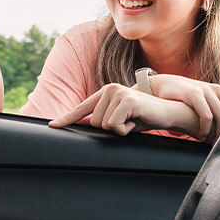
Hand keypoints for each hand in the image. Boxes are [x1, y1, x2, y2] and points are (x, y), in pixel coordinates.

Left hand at [48, 83, 197, 136]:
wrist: (167, 113)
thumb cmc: (143, 117)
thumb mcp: (120, 118)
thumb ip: (103, 119)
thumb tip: (87, 126)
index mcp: (105, 93)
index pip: (81, 108)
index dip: (66, 118)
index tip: (52, 126)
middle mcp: (109, 89)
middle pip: (94, 123)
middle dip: (110, 129)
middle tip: (127, 122)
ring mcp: (117, 93)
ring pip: (103, 125)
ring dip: (119, 129)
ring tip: (132, 121)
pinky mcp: (126, 100)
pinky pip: (114, 126)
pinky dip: (125, 130)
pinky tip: (135, 122)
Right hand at [146, 73, 219, 140]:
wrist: (165, 85)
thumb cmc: (187, 99)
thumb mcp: (206, 102)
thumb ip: (219, 111)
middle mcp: (218, 90)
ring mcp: (207, 91)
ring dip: (219, 134)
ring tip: (214, 143)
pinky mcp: (194, 94)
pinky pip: (206, 115)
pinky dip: (205, 129)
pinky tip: (201, 136)